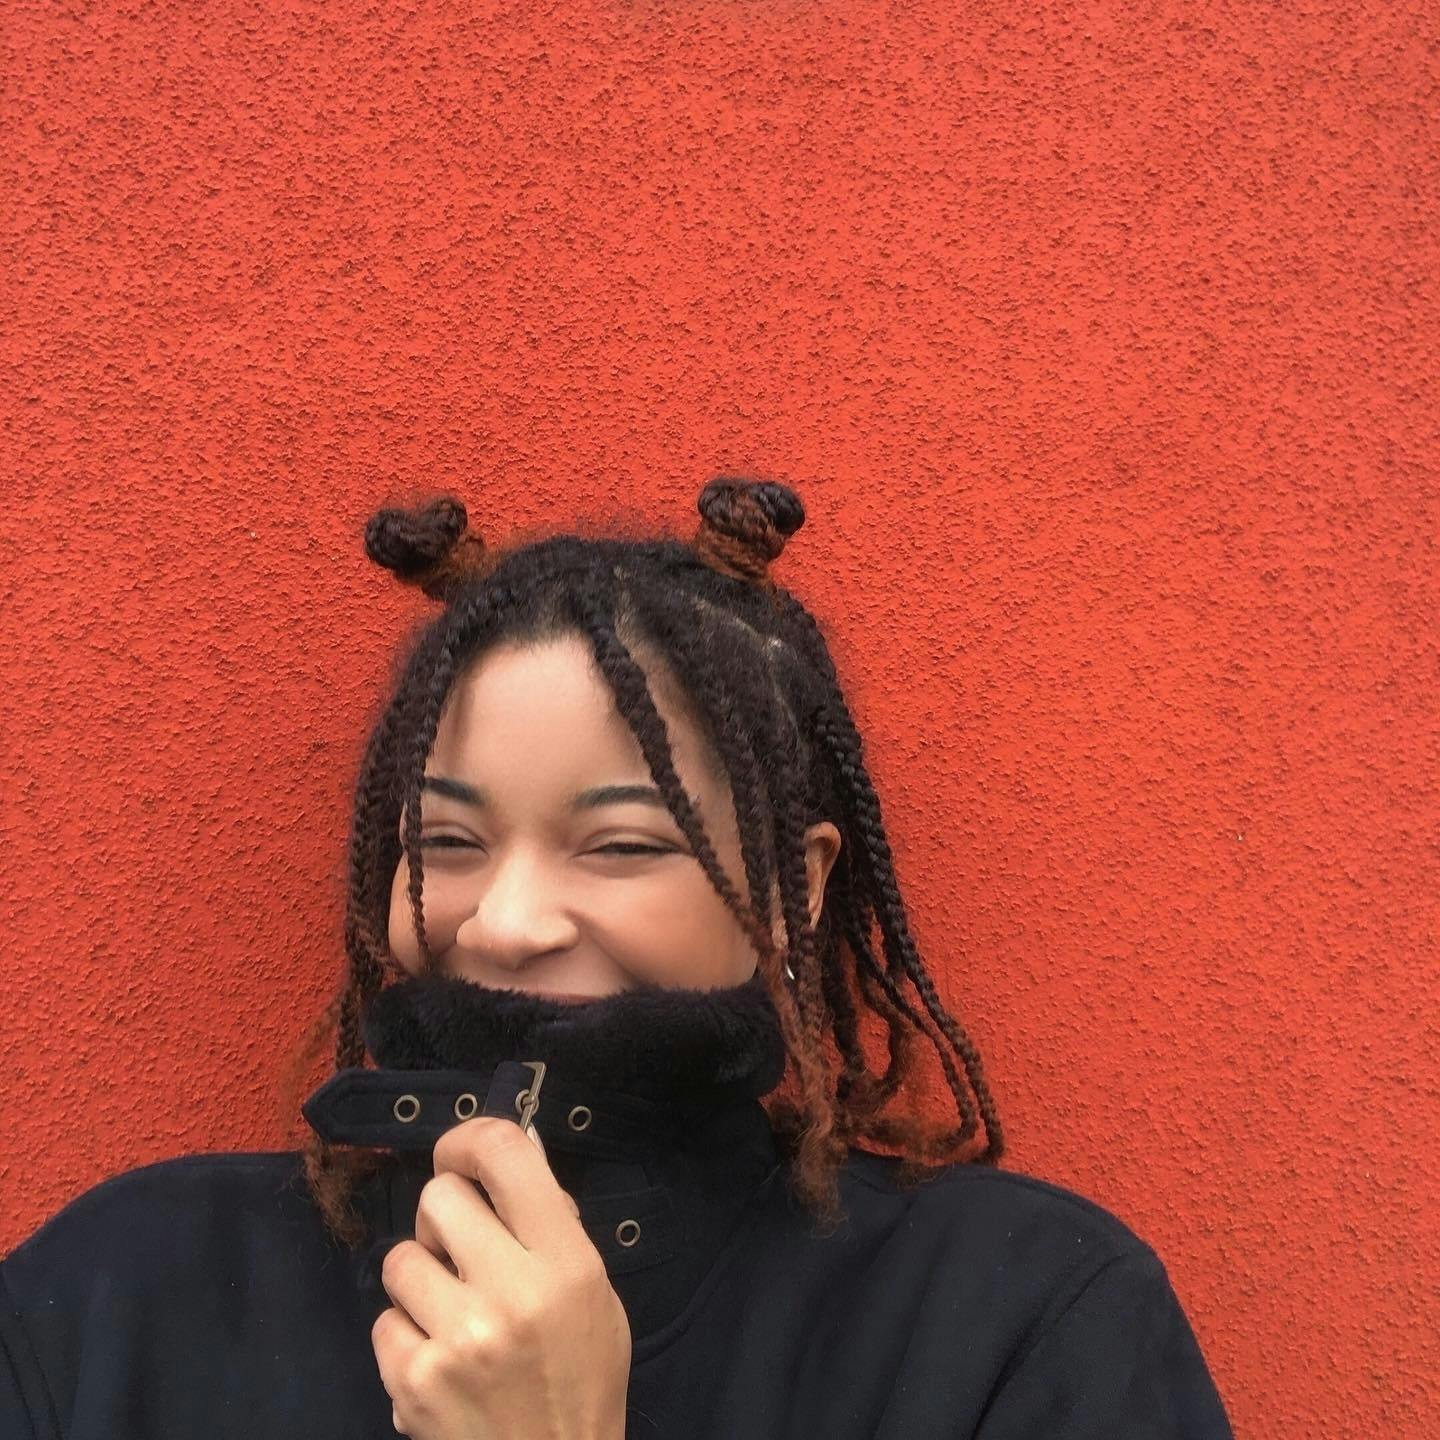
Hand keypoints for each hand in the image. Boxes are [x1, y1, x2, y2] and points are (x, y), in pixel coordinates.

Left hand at [372, 1116, 631, 1439]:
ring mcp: (458, 1338)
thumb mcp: (595, 1296)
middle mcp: (511, 1292)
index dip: (471, 1139)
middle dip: (445, 1221)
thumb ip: (555, 1229)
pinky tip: (440, 1362)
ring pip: (400, 1259)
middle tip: (463, 1254)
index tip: (462, 1155)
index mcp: (565, 1262)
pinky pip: (384, 1321)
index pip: (504, 1155)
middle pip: (438, 1197)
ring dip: (421, 1281)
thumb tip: (507, 1165)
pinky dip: (406, 1338)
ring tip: (453, 1315)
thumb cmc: (581, 1380)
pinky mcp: (414, 1382)